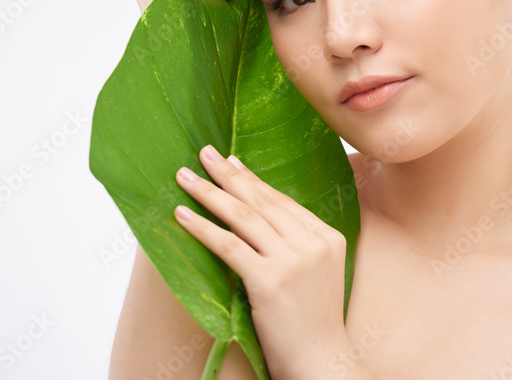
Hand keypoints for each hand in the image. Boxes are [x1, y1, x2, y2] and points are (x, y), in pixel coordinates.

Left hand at [173, 144, 352, 379]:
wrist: (320, 362)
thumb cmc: (313, 323)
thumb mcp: (317, 274)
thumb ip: (298, 245)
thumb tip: (261, 219)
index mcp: (328, 237)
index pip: (283, 201)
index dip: (252, 180)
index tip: (231, 162)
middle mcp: (313, 243)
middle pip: (262, 201)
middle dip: (229, 174)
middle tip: (204, 153)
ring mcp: (293, 261)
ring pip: (244, 217)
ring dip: (209, 194)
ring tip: (185, 178)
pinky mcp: (270, 281)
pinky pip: (229, 246)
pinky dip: (203, 228)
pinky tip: (183, 216)